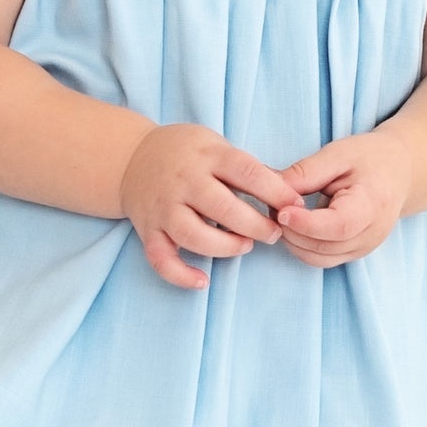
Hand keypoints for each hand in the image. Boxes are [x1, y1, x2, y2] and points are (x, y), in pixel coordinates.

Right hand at [119, 123, 307, 290]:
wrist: (131, 157)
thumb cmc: (186, 153)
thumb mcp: (216, 145)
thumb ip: (247, 169)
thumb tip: (289, 193)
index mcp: (207, 155)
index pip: (246, 172)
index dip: (275, 191)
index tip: (295, 206)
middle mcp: (184, 180)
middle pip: (222, 207)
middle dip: (255, 225)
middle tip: (273, 233)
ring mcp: (163, 207)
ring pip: (193, 235)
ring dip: (224, 247)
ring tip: (244, 246)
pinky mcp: (148, 230)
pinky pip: (161, 259)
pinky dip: (181, 275)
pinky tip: (203, 281)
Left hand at [274, 130, 412, 267]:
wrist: (399, 171)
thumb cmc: (370, 158)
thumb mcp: (338, 154)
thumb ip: (306, 172)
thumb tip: (272, 188)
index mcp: (372, 205)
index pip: (338, 226)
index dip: (305, 223)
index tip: (281, 210)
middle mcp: (371, 234)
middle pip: (324, 246)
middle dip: (292, 230)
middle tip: (273, 205)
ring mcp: (364, 248)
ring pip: (319, 258)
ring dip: (293, 240)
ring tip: (282, 213)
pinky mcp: (354, 253)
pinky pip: (322, 259)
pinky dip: (302, 246)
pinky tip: (294, 225)